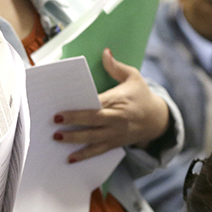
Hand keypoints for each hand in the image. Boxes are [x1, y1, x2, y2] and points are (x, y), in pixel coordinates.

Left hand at [52, 48, 169, 163]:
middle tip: (55, 122)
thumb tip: (105, 52)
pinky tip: (70, 159)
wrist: (157, 119)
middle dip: (73, 121)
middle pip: (92, 121)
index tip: (64, 106)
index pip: (97, 103)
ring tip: (57, 138)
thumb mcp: (134, 77)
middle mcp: (116, 118)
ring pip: (93, 138)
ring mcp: (115, 133)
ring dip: (74, 139)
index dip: (81, 106)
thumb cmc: (141, 96)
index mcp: (118, 100)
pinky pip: (98, 150)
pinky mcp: (114, 143)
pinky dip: (84, 155)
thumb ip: (116, 67)